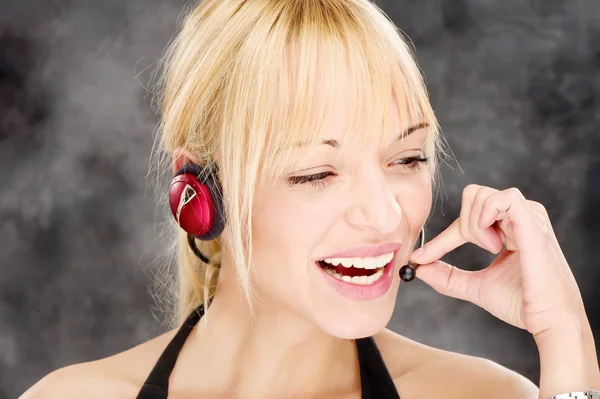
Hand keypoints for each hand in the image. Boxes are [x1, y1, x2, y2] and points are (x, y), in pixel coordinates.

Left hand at [409, 184, 587, 339]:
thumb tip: (418, 268)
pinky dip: (487, 215)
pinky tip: (493, 241)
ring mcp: (528, 217)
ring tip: (494, 249)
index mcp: (509, 226)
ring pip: (482, 195)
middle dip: (463, 227)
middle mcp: (520, 216)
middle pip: (472, 195)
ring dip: (476, 225)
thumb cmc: (521, 302)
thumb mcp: (476, 286)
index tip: (420, 258)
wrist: (547, 319)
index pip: (468, 216)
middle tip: (482, 252)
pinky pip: (505, 198)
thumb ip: (448, 276)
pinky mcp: (533, 223)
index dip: (442, 239)